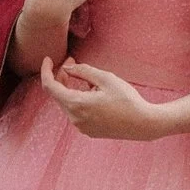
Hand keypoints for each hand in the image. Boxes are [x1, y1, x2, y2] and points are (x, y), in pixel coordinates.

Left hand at [38, 54, 170, 141]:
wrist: (143, 124)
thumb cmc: (127, 99)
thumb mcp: (106, 78)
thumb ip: (83, 71)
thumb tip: (67, 68)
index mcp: (76, 104)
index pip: (50, 86)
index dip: (46, 71)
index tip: (48, 59)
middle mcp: (74, 118)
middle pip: (58, 94)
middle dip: (62, 76)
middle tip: (72, 61)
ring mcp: (80, 127)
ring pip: (67, 102)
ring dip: (71, 88)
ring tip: (91, 79)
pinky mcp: (87, 130)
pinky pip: (76, 111)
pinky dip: (78, 99)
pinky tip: (94, 93)